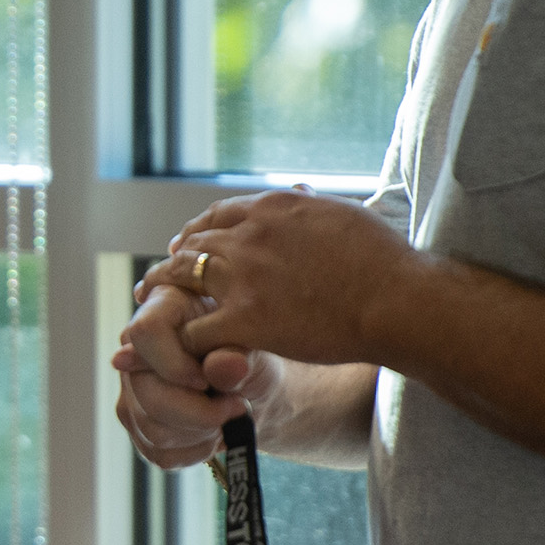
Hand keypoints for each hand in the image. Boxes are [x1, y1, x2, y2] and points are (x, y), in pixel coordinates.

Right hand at [110, 281, 287, 469]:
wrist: (254, 393)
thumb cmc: (251, 359)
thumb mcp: (255, 350)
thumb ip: (238, 356)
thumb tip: (223, 367)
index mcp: (163, 309)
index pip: (145, 333)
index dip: (175, 364)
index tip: (208, 381)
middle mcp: (136, 347)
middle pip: (148, 392)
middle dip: (200, 412)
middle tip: (238, 407)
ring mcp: (132, 389)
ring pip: (153, 428)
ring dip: (202, 432)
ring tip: (227, 416)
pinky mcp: (137, 423)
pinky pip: (158, 452)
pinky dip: (195, 451)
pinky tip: (214, 433)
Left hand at [137, 188, 421, 368]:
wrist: (395, 298)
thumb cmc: (384, 260)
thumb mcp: (344, 212)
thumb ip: (313, 205)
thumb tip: (302, 191)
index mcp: (272, 207)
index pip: (218, 214)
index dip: (199, 230)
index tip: (191, 243)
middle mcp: (249, 234)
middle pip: (193, 242)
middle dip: (175, 259)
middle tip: (162, 277)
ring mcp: (242, 277)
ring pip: (181, 279)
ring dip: (162, 292)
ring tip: (149, 305)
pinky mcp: (243, 320)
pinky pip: (195, 330)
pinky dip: (184, 342)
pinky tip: (183, 352)